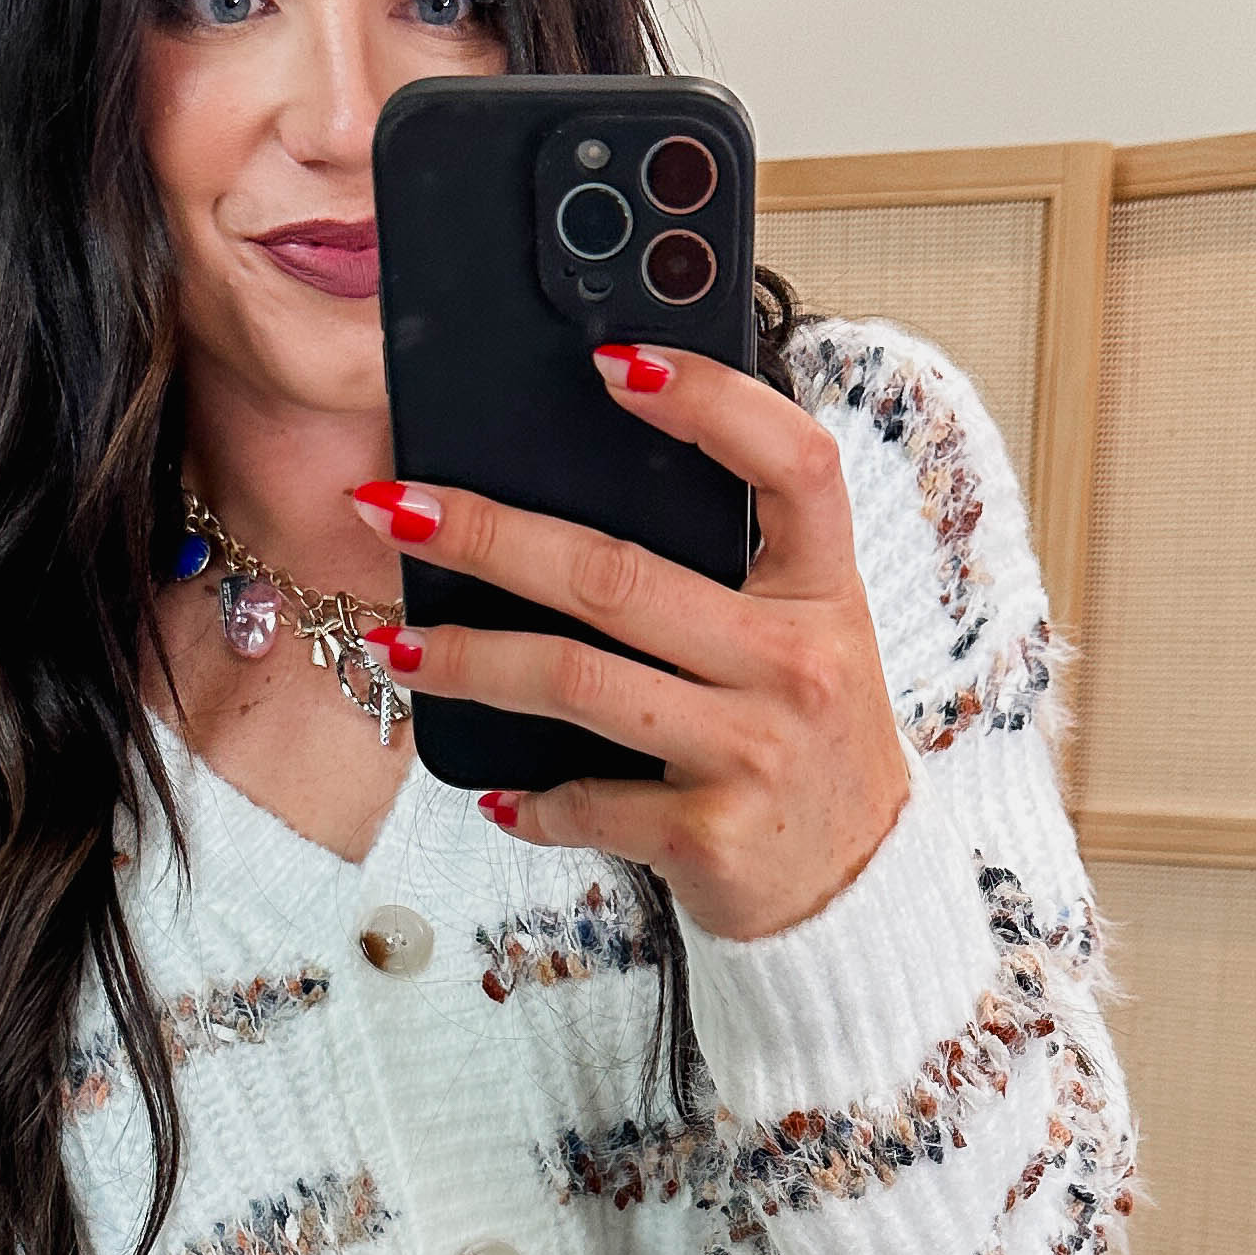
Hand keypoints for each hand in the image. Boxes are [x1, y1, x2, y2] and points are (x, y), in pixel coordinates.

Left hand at [352, 343, 910, 943]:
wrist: (860, 893)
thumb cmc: (807, 744)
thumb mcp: (803, 641)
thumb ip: (731, 574)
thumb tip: (570, 501)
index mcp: (824, 591)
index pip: (794, 464)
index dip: (711, 402)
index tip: (611, 361)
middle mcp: (797, 663)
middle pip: (617, 576)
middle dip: (488, 536)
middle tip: (395, 508)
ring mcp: (754, 752)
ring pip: (575, 682)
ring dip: (469, 660)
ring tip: (397, 644)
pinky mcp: (711, 835)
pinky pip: (587, 801)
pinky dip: (529, 799)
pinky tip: (492, 790)